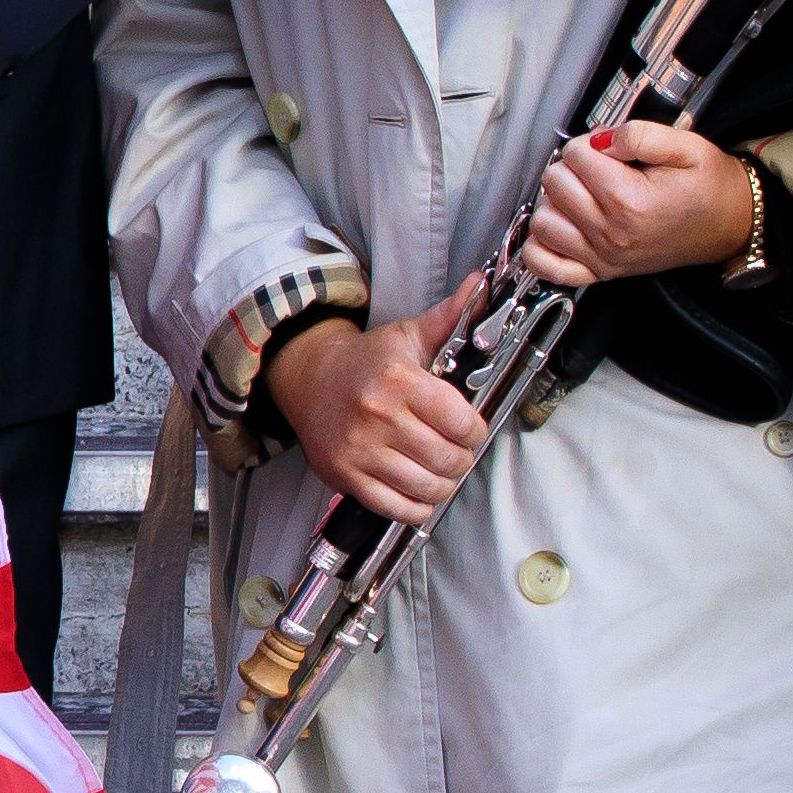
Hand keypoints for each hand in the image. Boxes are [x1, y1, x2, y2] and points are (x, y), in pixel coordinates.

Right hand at [263, 279, 487, 525]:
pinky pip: (395, 507)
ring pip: (426, 487)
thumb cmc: (367, 362)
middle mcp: (377, 416)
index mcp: (398, 380)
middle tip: (457, 451)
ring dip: (442, 484)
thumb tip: (484, 285)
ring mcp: (358, 449)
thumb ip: (452, 317)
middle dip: (462, 459)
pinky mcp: (344, 475)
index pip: (461, 422)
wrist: (309, 379)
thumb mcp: (409, 335)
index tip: (470, 427)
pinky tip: (418, 489)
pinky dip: (416, 506)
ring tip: (440, 470)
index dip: (476, 430)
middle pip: (447, 459)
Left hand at [520, 119, 763, 289]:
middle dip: (571, 167)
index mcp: (630, 201)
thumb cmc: (712, 188)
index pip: (574, 155)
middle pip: (554, 184)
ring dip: (555, 202)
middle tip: (598, 168)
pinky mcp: (601, 273)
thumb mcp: (686, 146)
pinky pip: (546, 265)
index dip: (590, 143)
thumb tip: (599, 139)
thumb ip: (638, 134)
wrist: (733, 225)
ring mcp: (604, 257)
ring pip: (543, 222)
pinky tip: (561, 227)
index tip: (610, 149)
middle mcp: (612, 234)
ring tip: (582, 195)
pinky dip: (542, 246)